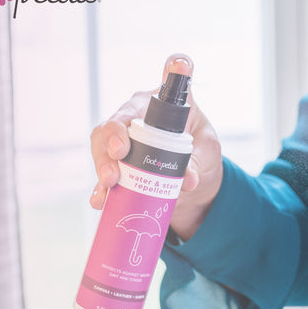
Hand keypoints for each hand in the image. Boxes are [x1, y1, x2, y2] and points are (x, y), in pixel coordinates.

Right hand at [89, 53, 223, 239]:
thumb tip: (188, 181)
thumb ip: (197, 160)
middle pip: (105, 133)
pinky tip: (102, 202)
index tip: (121, 149)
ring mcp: (122, 148)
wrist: (200, 174)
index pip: (129, 111)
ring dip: (101, 175)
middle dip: (104, 156)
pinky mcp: (120, 170)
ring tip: (106, 194)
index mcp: (152, 107)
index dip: (118, 128)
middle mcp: (131, 124)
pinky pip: (104, 179)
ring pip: (101, 155)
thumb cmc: (202, 147)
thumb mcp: (206, 148)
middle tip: (112, 178)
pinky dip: (102, 192)